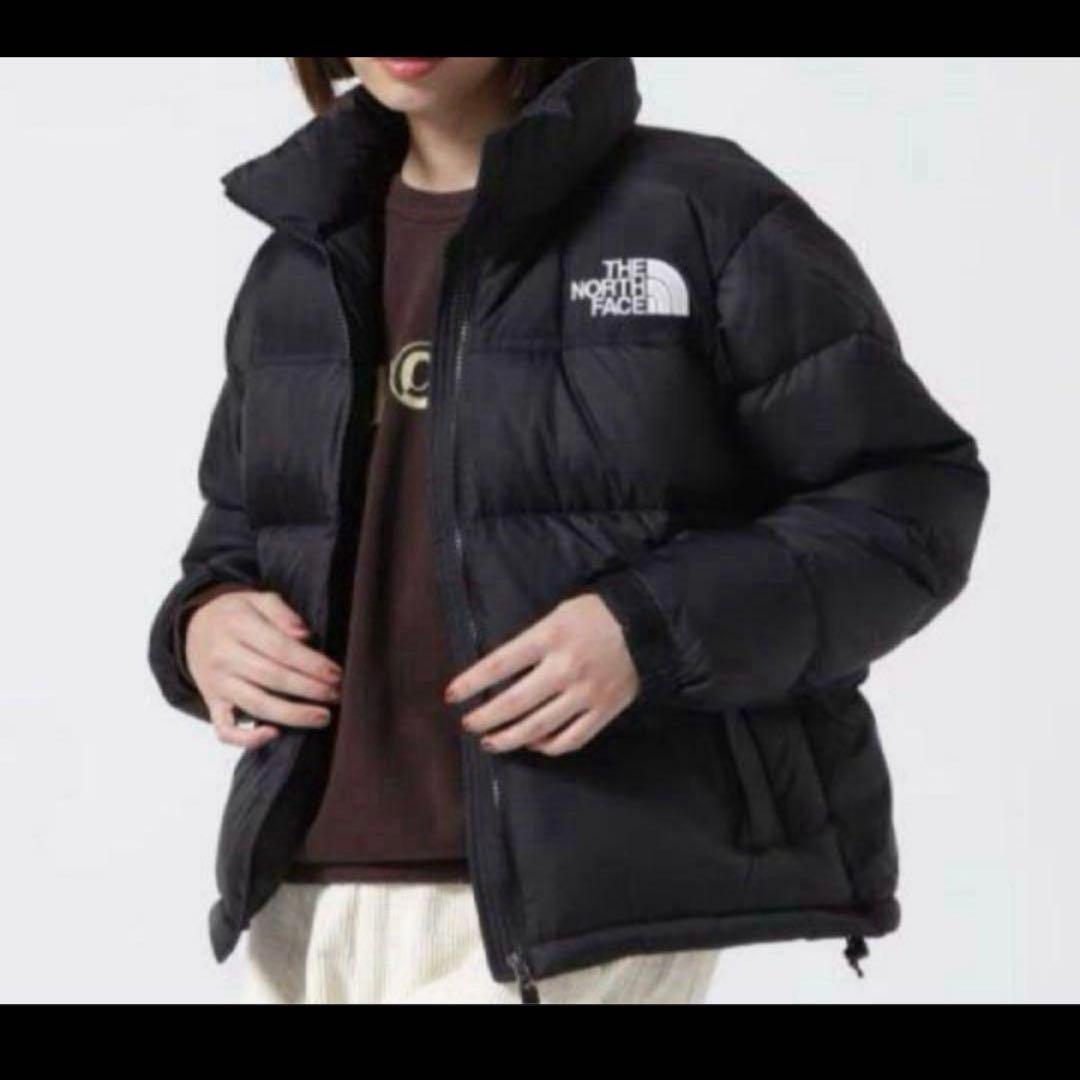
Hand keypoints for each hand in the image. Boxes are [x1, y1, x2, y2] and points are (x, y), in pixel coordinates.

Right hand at [185, 590, 342, 749]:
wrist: (194, 628)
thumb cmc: (237, 614)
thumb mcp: (258, 600)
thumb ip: (282, 613)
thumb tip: (304, 635)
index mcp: (237, 626)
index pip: (280, 649)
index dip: (311, 664)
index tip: (336, 673)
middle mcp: (224, 656)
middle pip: (273, 678)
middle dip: (310, 689)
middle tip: (337, 694)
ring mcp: (217, 684)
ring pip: (256, 705)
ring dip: (293, 715)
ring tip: (323, 717)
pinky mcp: (212, 704)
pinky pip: (224, 729)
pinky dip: (247, 739)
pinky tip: (275, 734)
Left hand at [445, 592, 639, 755]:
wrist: (645, 625)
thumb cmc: (595, 615)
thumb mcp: (557, 614)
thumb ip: (530, 641)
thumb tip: (500, 673)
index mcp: (549, 637)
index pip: (499, 664)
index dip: (470, 682)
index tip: (451, 695)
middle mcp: (565, 668)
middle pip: (513, 703)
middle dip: (484, 718)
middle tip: (469, 724)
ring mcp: (585, 693)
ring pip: (538, 727)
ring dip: (509, 738)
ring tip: (491, 742)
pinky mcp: (604, 711)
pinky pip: (571, 739)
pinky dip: (548, 747)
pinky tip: (534, 744)